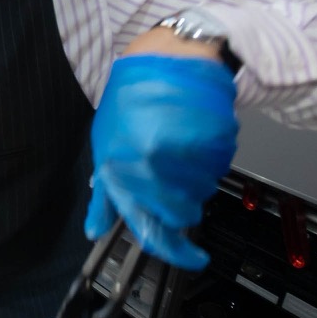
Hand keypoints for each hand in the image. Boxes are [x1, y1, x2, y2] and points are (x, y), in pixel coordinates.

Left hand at [85, 54, 236, 269]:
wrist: (168, 56)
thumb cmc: (132, 99)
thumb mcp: (105, 146)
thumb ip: (106, 193)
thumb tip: (96, 231)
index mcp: (126, 170)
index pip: (152, 227)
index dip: (174, 252)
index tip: (192, 260)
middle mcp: (158, 165)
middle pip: (182, 213)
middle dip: (179, 205)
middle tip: (173, 181)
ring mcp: (190, 152)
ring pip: (203, 191)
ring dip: (193, 181)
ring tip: (179, 149)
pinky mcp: (219, 139)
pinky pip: (219, 168)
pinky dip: (210, 160)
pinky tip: (195, 137)